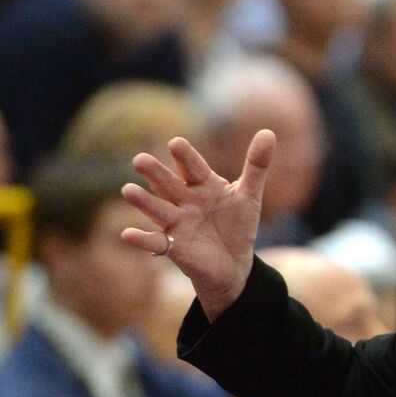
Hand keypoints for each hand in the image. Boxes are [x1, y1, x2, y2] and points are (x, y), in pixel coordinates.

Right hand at [120, 130, 274, 319]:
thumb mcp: (249, 196)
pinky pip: (156, 242)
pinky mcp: (174, 247)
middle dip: (155, 173)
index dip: (185, 157)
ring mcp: (177, 223)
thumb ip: (256, 166)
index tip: (175, 144)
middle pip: (168, 184)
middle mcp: (185, 200)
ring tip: (128, 190)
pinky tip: (127, 234)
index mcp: (203, 184)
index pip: (193, 167)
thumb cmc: (237, 225)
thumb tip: (268, 133)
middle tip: (140, 160)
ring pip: (158, 209)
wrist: (235, 263)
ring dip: (144, 201)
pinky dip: (142, 239)